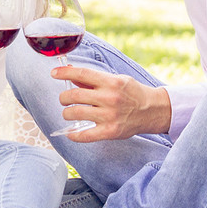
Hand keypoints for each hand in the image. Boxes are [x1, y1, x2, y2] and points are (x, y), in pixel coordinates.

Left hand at [51, 65, 170, 141]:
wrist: (153, 111)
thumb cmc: (132, 93)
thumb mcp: (116, 80)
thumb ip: (93, 79)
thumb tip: (70, 72)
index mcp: (111, 82)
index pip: (82, 74)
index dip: (64, 73)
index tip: (53, 73)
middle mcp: (109, 98)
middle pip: (74, 95)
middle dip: (63, 97)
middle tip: (64, 99)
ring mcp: (109, 116)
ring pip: (76, 113)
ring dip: (67, 113)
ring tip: (69, 113)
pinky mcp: (110, 132)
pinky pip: (85, 135)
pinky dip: (73, 134)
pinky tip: (70, 132)